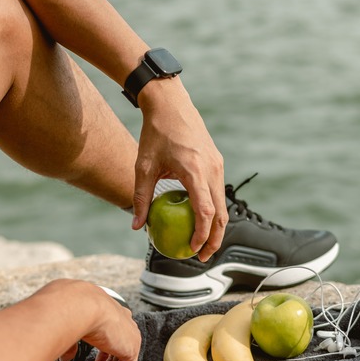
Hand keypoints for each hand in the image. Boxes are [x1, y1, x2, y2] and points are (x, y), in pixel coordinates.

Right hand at [77, 289, 141, 360]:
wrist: (82, 306)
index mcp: (113, 313)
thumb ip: (72, 344)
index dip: (100, 354)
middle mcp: (125, 323)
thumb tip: (66, 359)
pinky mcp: (132, 348)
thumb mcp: (72, 327)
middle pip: (119, 349)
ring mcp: (131, 335)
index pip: (113, 335)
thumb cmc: (74, 311)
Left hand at [131, 78, 227, 261]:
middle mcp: (212, 169)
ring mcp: (218, 165)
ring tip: (202, 243)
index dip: (202, 235)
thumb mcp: (143, 166)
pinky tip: (198, 219)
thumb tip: (136, 227)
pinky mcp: (216, 162)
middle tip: (201, 257)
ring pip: (223, 203)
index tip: (192, 250)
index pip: (205, 211)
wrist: (170, 103)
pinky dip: (212, 209)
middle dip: (214, 239)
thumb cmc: (154, 133)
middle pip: (221, 213)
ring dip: (215, 226)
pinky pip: (218, 191)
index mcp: (195, 171)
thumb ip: (141, 197)